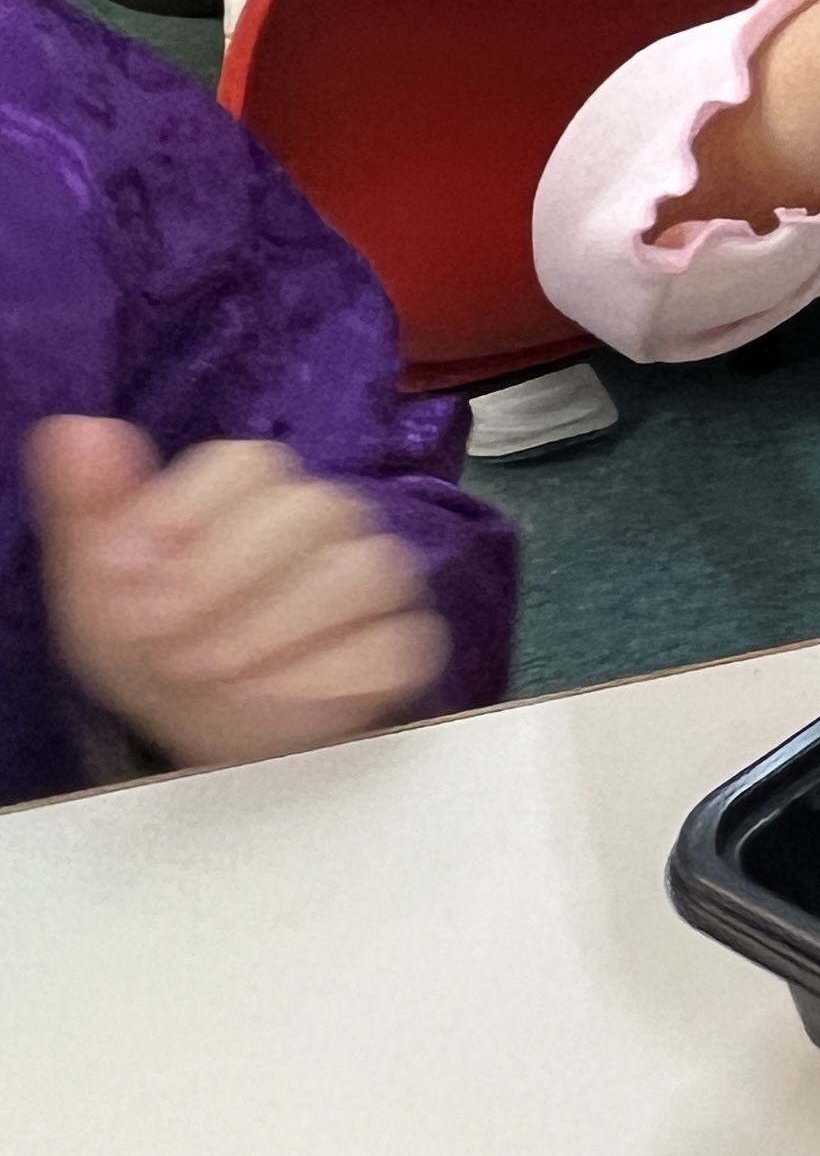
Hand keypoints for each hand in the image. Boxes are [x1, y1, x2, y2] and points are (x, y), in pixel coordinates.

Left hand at [27, 418, 448, 765]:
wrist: (202, 724)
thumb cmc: (157, 638)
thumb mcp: (101, 580)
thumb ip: (87, 503)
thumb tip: (77, 430)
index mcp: (253, 485)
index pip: (249, 463)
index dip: (186, 517)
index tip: (130, 577)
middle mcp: (328, 517)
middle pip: (312, 510)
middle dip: (227, 580)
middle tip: (167, 638)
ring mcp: (377, 577)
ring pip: (362, 573)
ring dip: (276, 629)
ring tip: (215, 671)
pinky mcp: (406, 643)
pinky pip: (395, 644)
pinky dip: (329, 675)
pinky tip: (273, 693)